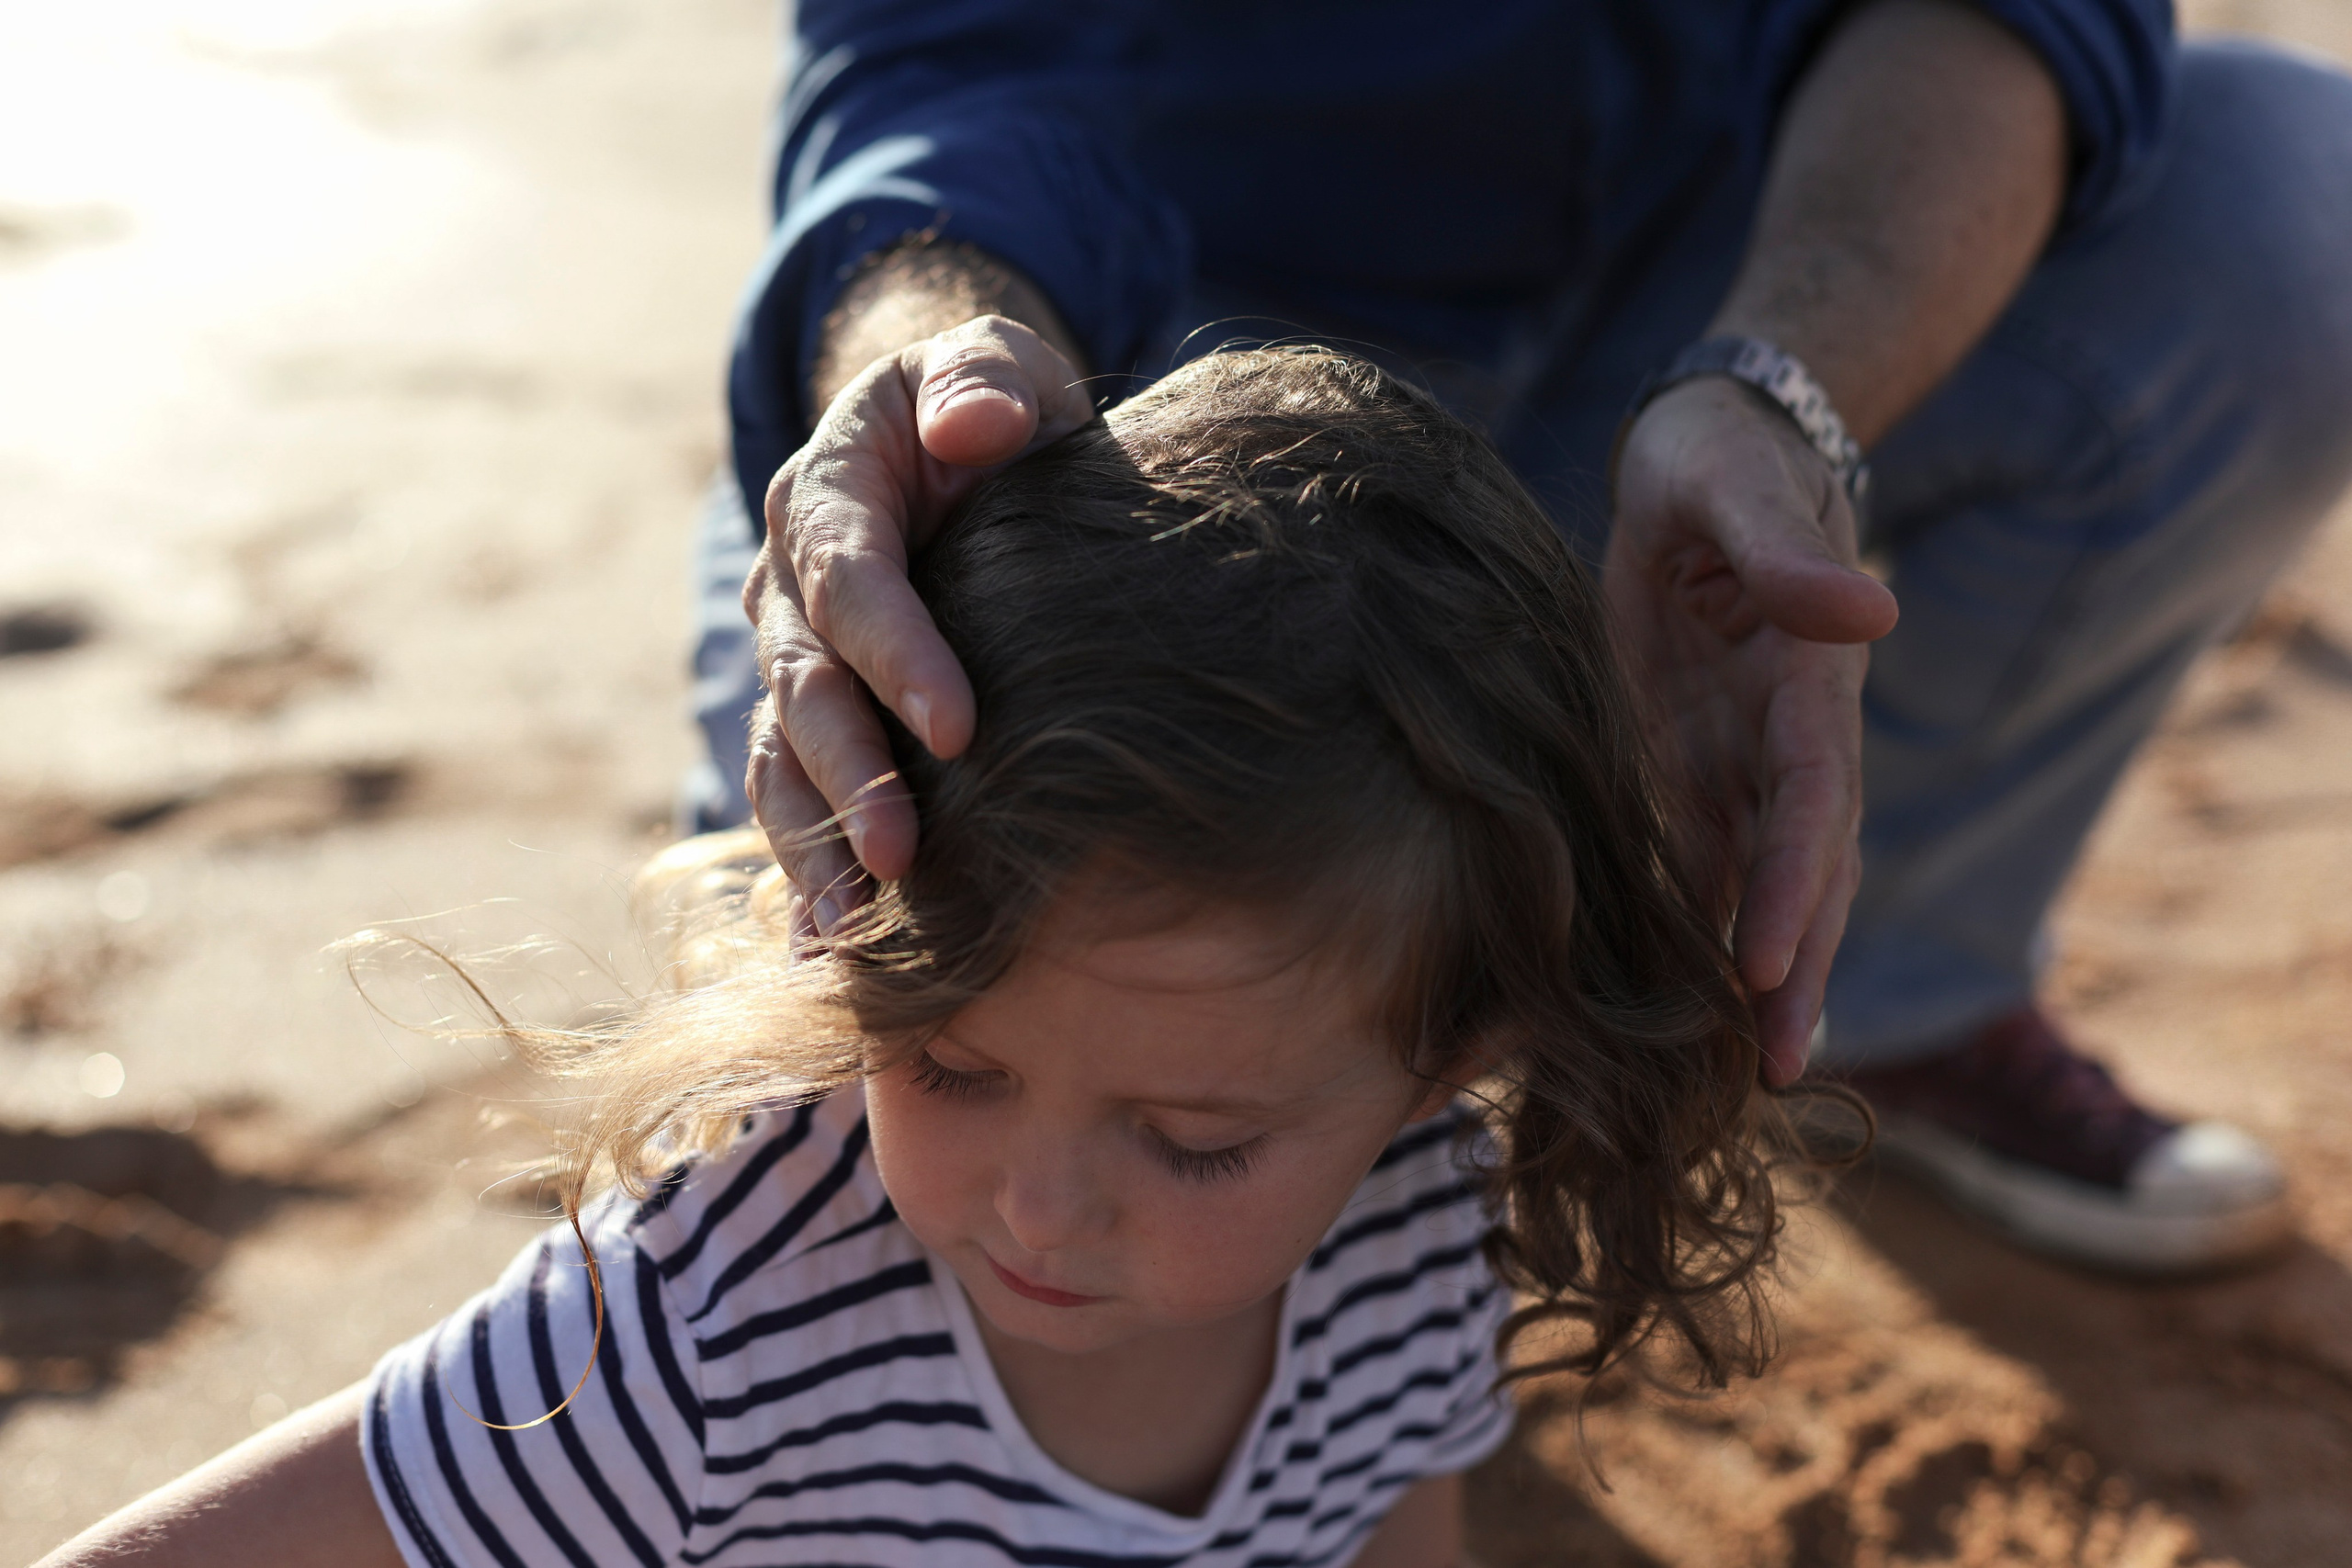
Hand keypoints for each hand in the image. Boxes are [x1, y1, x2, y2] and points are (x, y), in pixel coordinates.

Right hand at [744, 315, 1091, 925]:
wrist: (963, 446)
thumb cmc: (993, 407)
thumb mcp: (996, 362)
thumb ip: (986, 375)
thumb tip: (970, 424)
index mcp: (825, 493)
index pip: (849, 578)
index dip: (895, 654)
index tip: (961, 730)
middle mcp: (787, 585)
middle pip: (800, 687)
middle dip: (847, 776)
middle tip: (900, 858)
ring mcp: (788, 658)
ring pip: (780, 759)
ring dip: (811, 846)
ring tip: (854, 930)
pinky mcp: (807, 720)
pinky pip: (792, 799)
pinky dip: (806, 874)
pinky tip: (830, 951)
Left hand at [1606, 377, 1898, 1083]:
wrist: (1698, 454)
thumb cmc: (1718, 459)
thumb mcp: (1733, 485)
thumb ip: (1784, 551)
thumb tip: (1871, 611)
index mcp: (1806, 681)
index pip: (1811, 796)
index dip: (1798, 879)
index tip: (1775, 960)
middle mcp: (1783, 738)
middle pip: (1806, 868)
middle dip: (1796, 967)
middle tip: (1775, 1068)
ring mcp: (1738, 757)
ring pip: (1757, 884)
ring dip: (1756, 976)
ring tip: (1738, 1077)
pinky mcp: (1688, 762)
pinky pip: (1697, 858)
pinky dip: (1694, 932)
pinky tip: (1670, 1007)